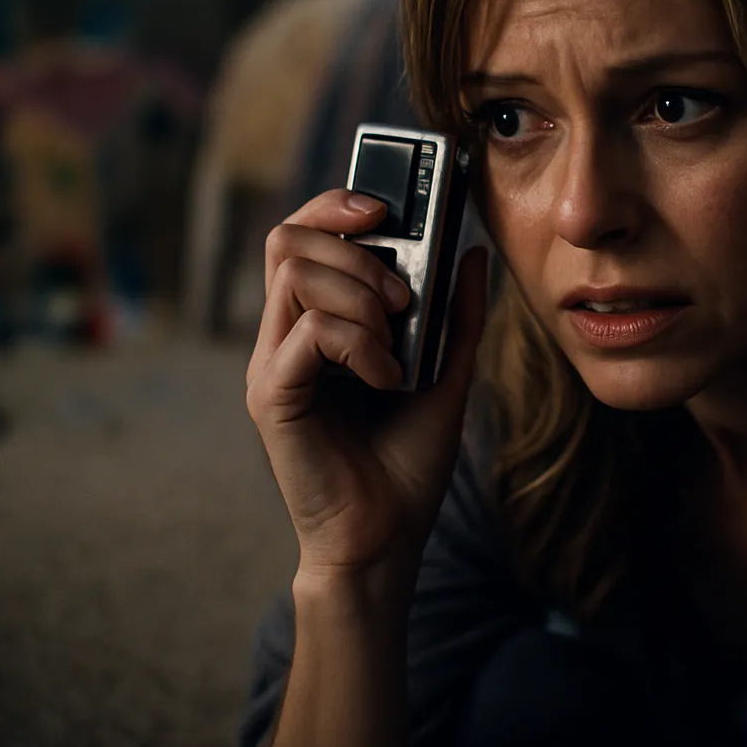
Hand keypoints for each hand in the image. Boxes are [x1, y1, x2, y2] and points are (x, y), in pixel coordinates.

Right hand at [245, 189, 487, 601]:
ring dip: (360, 295)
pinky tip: (388, 379)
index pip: (300, 236)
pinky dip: (360, 344)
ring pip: (294, 274)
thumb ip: (457, 314)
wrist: (386, 540)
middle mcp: (283, 338)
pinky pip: (309, 331)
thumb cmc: (406, 464)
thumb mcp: (447, 374)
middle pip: (287, 240)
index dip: (335, 206)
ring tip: (396, 343)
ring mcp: (273, 365)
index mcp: (314, 325)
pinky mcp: (273, 396)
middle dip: (355, 249)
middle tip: (402, 297)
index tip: (386, 212)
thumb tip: (473, 252)